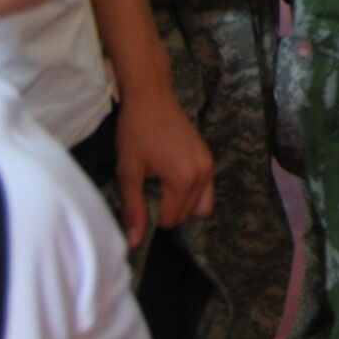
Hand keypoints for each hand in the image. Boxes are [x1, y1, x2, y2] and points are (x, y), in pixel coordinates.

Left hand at [115, 85, 214, 246]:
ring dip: (180, 205)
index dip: (149, 214)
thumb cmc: (136, 131)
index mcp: (184, 179)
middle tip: (146, 188)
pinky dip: (190, 193)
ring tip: (160, 187)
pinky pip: (206, 190)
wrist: (151, 95)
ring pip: (201, 206)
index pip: (169, 220)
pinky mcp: (208, 158)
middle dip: (165, 211)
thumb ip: (133, 209)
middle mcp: (203, 174)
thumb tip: (135, 243)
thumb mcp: (129, 171)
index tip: (137, 194)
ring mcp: (209, 165)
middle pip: (187, 216)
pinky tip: (170, 178)